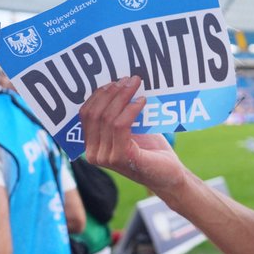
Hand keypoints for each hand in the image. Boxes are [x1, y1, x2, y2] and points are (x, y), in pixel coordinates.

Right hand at [79, 76, 183, 193]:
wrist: (168, 174)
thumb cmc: (150, 150)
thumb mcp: (132, 128)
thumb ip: (120, 114)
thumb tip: (119, 85)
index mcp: (91, 145)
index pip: (86, 114)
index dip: (99, 95)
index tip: (115, 80)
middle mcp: (93, 153)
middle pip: (95, 114)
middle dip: (112, 92)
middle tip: (129, 79)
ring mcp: (106, 157)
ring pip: (108, 118)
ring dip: (123, 97)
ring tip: (136, 85)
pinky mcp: (121, 157)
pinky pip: (120, 126)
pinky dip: (131, 110)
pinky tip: (142, 101)